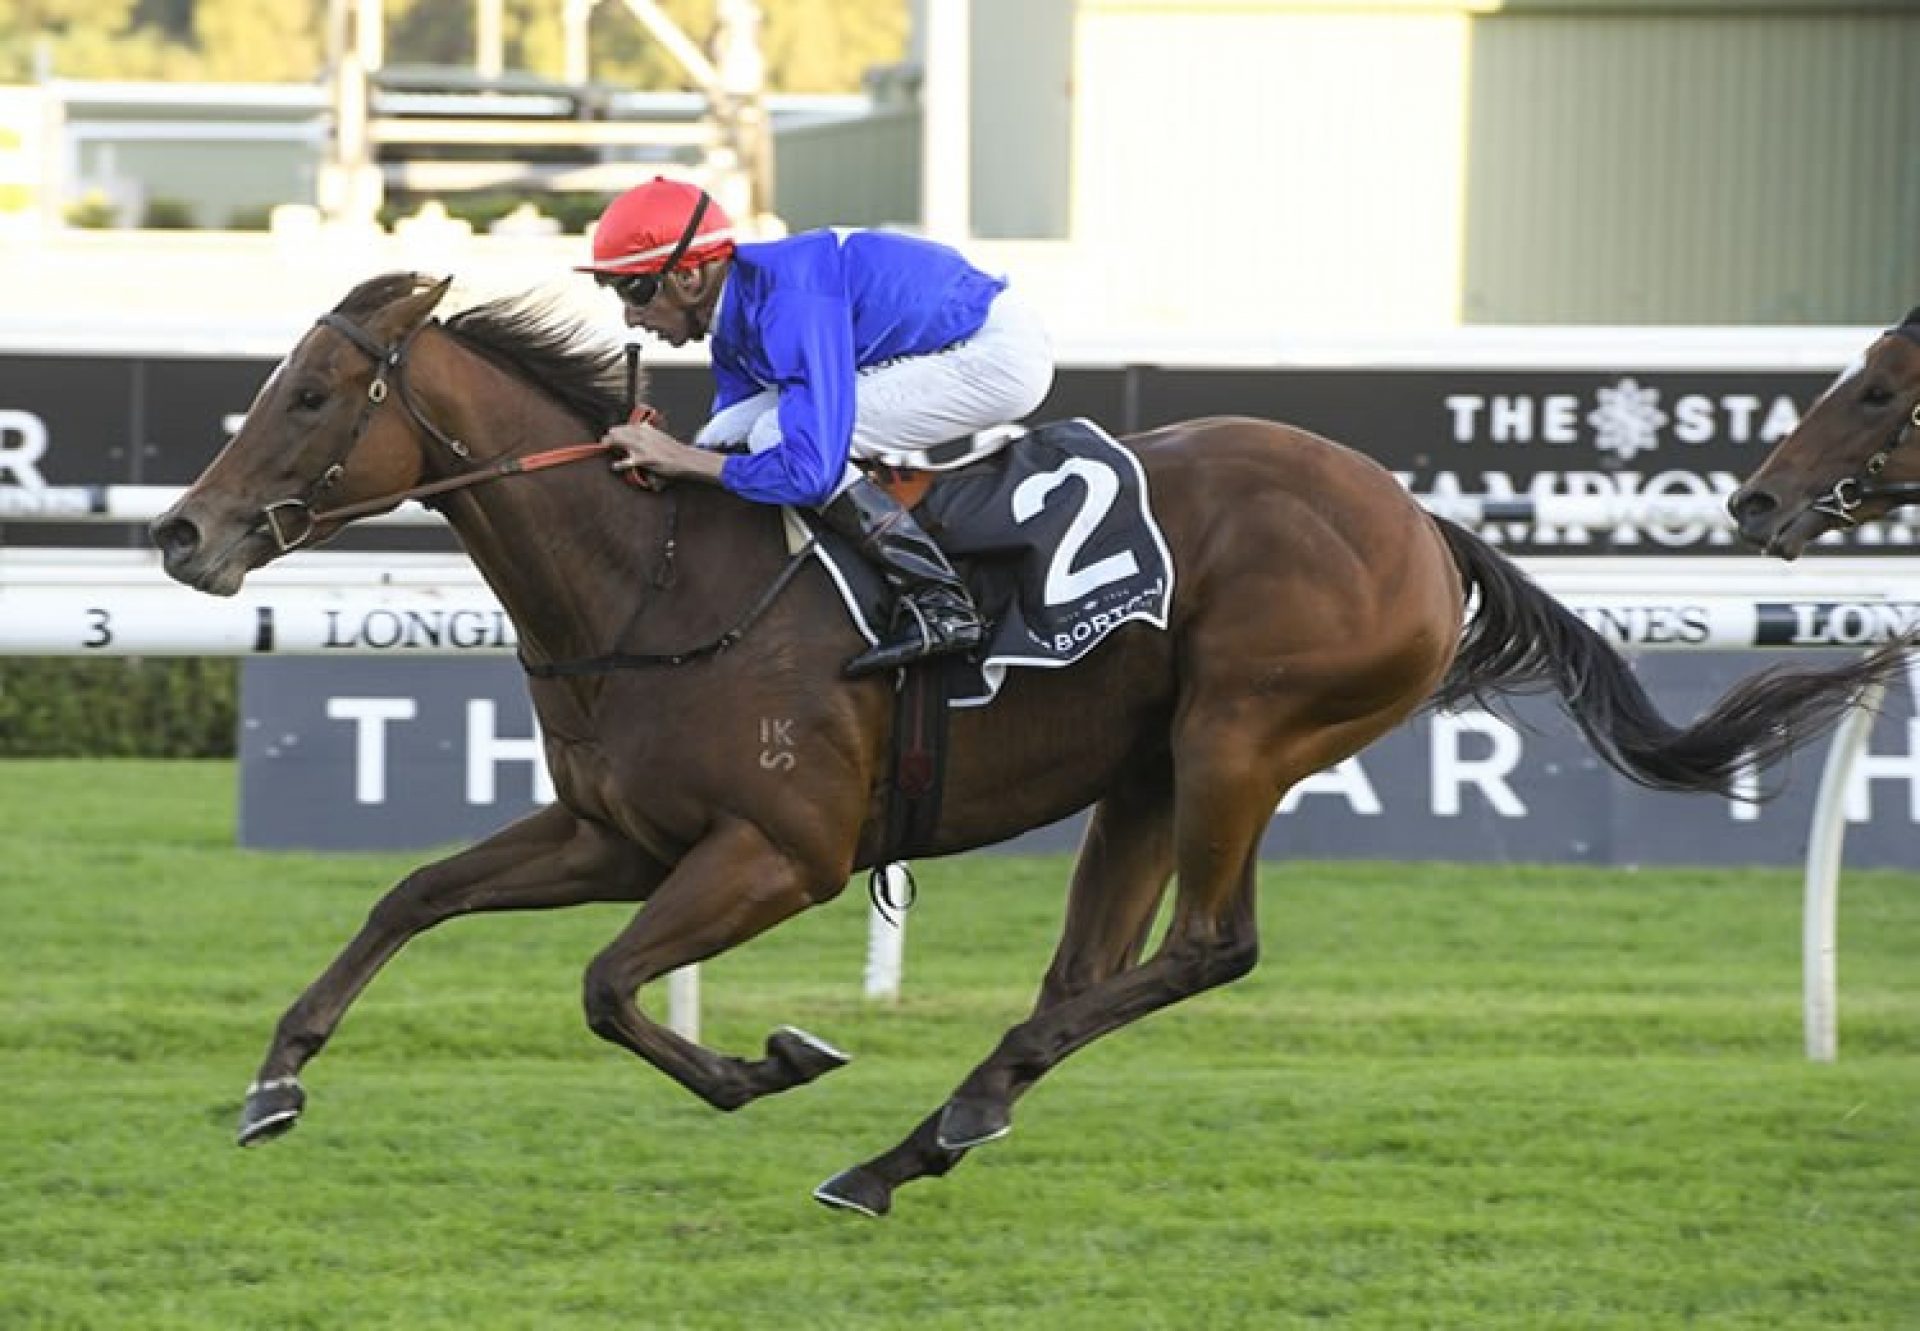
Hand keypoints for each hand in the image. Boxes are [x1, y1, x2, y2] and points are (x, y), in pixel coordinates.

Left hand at [603, 421, 726, 485]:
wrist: (685, 459)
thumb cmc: (672, 450)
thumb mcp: (659, 436)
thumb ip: (648, 432)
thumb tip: (641, 428)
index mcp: (646, 429)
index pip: (624, 427)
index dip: (615, 432)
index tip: (610, 436)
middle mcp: (642, 435)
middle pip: (617, 432)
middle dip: (609, 437)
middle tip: (603, 443)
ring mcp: (643, 447)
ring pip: (619, 441)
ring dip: (609, 444)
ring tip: (604, 447)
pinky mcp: (645, 459)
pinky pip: (627, 461)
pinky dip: (619, 464)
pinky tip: (616, 466)